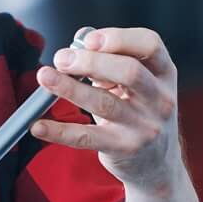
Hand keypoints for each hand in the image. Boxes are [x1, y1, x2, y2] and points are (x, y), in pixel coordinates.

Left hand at [32, 26, 183, 194]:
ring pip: (105, 103)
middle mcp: (160, 99)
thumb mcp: (136, 83)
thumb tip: (79, 40)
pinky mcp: (125, 148)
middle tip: (61, 58)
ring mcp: (145, 126)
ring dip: (70, 88)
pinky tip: (38, 125)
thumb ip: (111, 58)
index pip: (150, 44)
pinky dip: (60, 131)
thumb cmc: (139, 111)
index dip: (118, 37)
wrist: (157, 164)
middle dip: (91, 61)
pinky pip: (87, 137)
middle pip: (129, 71)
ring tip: (45, 77)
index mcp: (164, 73)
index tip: (88, 40)